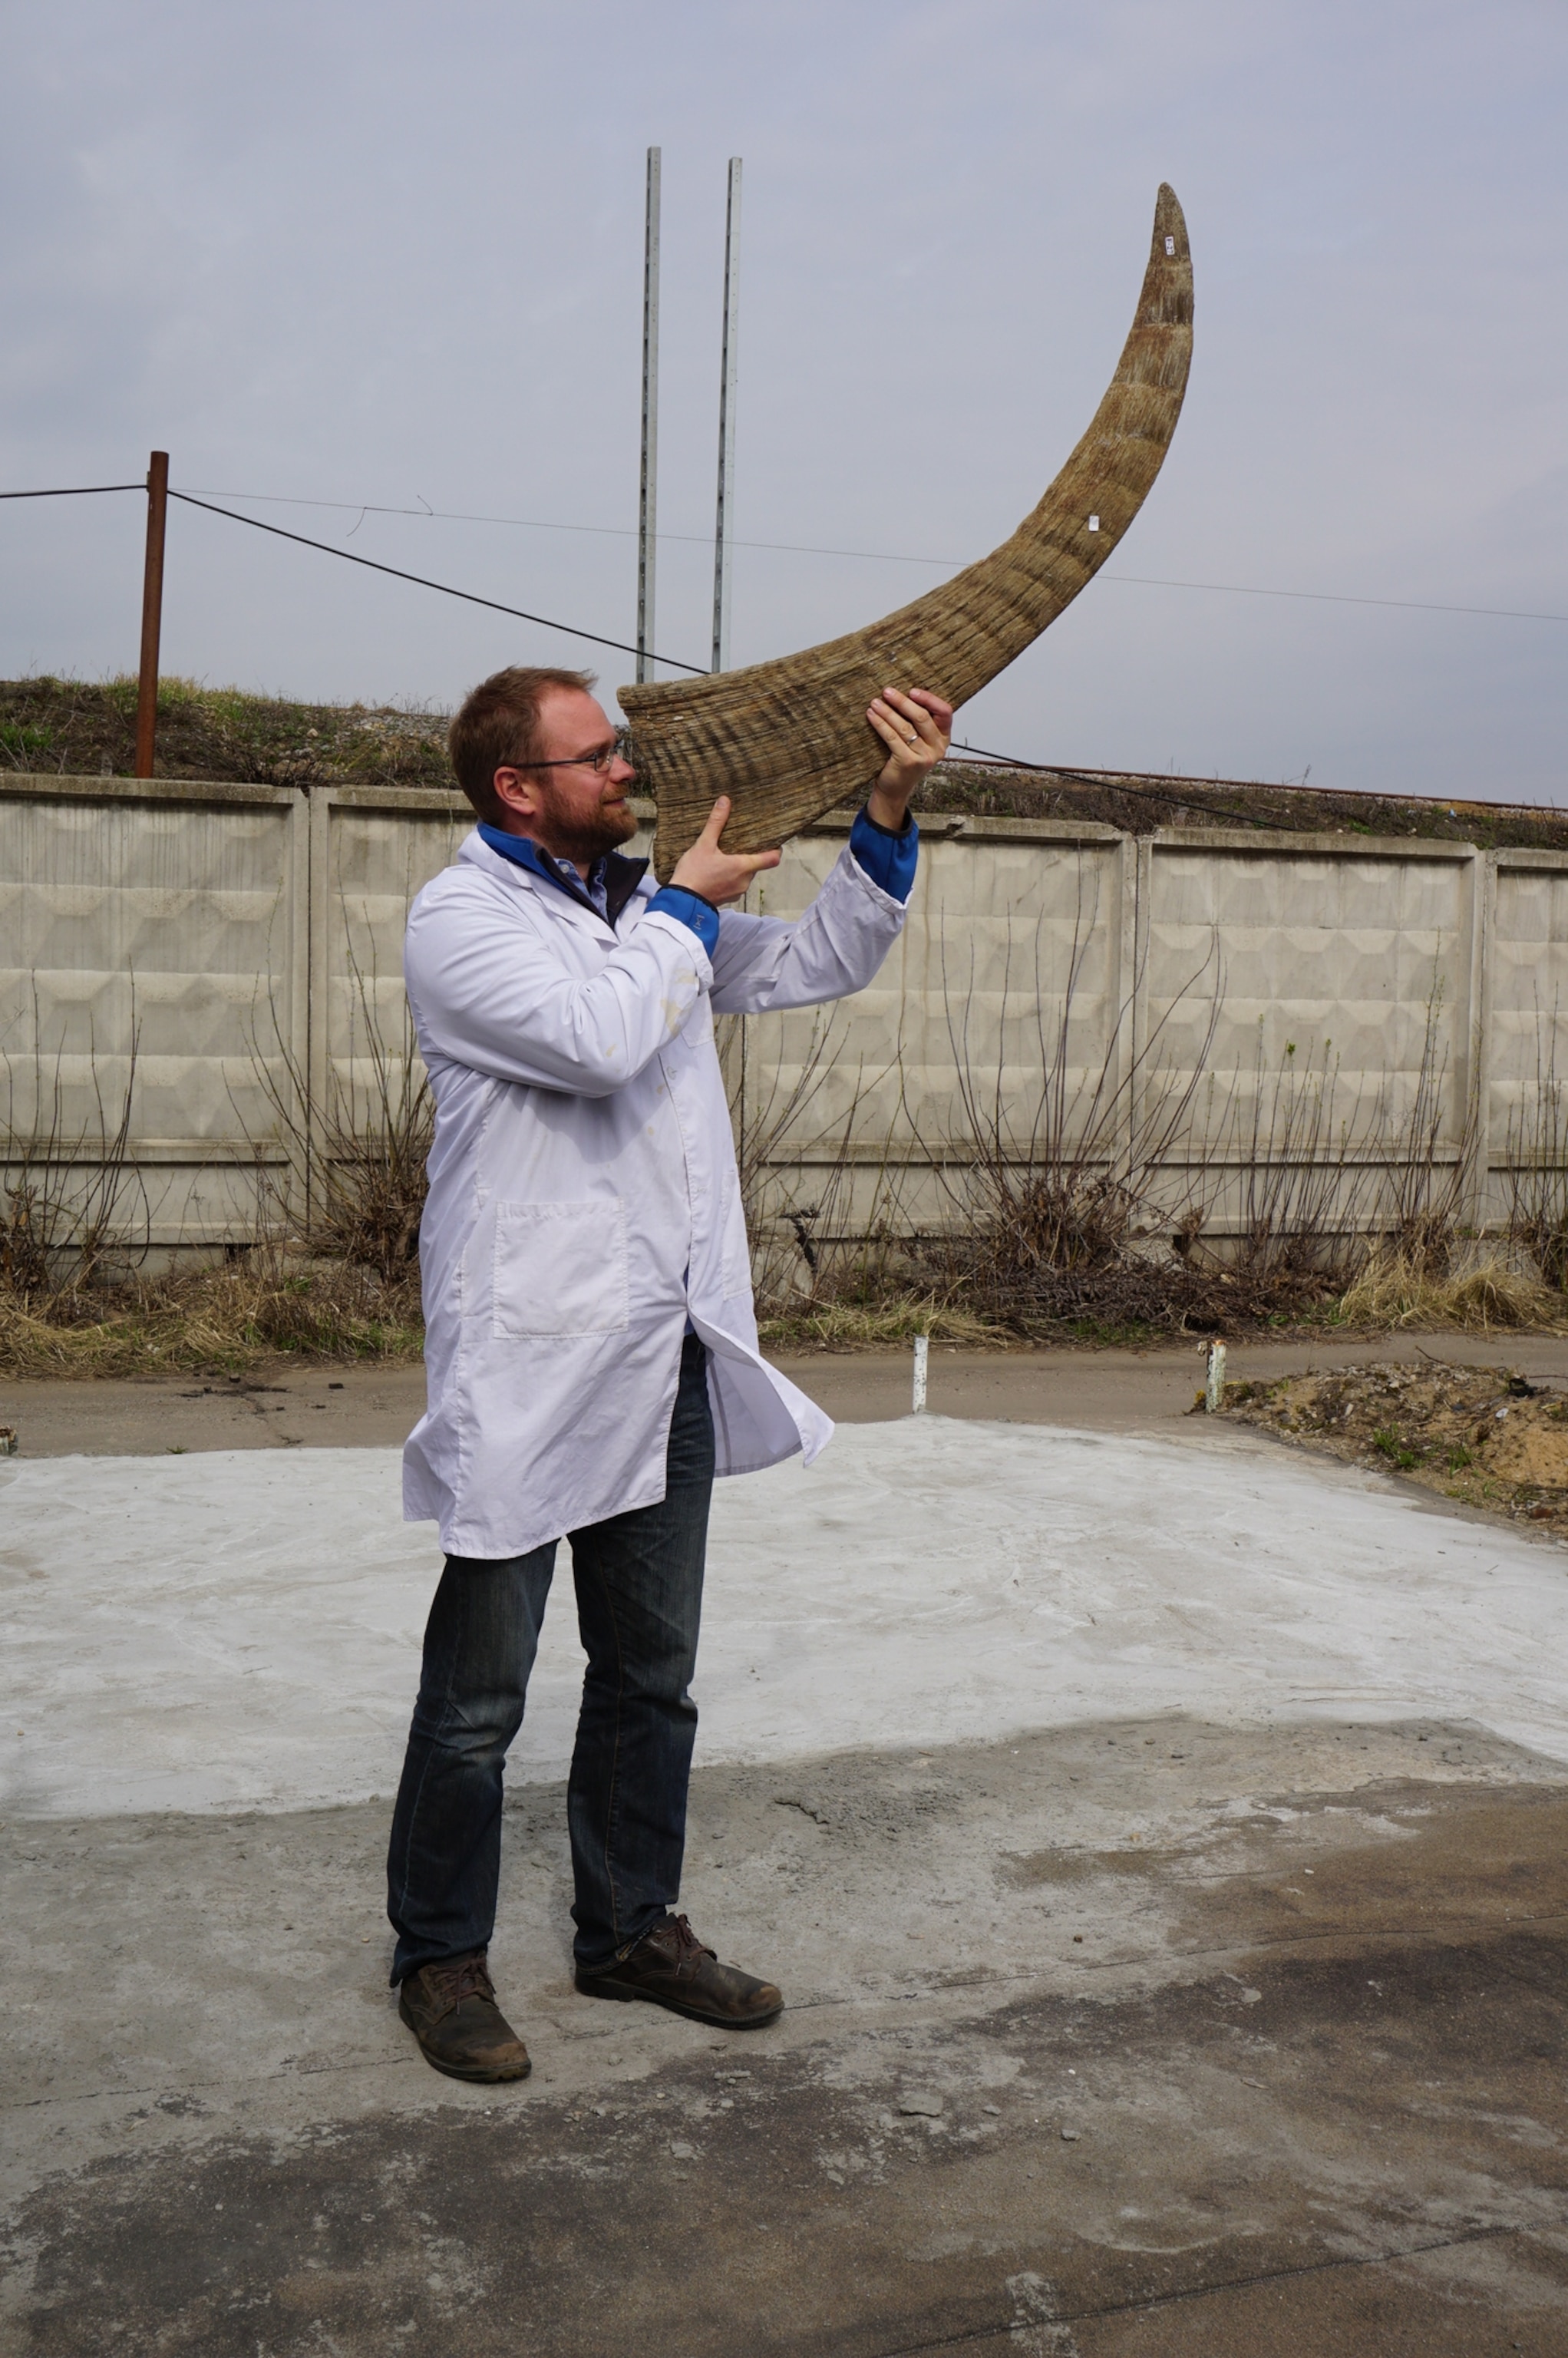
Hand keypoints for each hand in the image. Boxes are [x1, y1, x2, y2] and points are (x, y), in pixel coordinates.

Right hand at [669, 796, 781, 905]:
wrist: (681, 902)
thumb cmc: (693, 875)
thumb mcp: (704, 844)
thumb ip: (716, 823)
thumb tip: (725, 802)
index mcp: (743, 867)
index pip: (772, 859)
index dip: (776, 849)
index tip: (773, 842)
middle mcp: (744, 881)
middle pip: (756, 865)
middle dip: (749, 855)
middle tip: (739, 843)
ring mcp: (737, 892)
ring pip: (745, 875)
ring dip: (738, 866)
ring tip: (724, 856)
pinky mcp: (728, 898)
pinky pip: (735, 884)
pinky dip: (730, 876)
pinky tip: (716, 870)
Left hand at [865, 686, 952, 829]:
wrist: (894, 789)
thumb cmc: (904, 760)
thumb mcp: (918, 740)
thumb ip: (919, 722)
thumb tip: (902, 693)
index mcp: (943, 738)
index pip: (945, 712)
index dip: (929, 699)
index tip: (912, 691)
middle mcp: (938, 748)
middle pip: (922, 717)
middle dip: (902, 702)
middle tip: (887, 692)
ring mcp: (924, 757)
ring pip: (904, 726)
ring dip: (887, 712)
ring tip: (875, 703)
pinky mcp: (908, 762)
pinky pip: (892, 737)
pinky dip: (880, 724)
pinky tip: (871, 716)